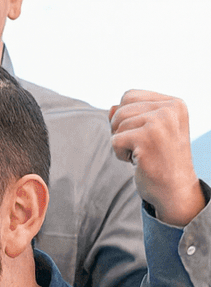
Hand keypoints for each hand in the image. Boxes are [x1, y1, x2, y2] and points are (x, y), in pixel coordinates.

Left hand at [110, 89, 206, 226]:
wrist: (175, 190)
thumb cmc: (160, 160)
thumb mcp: (149, 132)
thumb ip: (131, 116)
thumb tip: (110, 107)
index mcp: (174, 104)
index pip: (129, 95)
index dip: (125, 117)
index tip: (144, 134)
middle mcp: (170, 109)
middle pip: (120, 109)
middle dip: (120, 130)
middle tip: (140, 146)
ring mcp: (160, 123)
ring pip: (116, 124)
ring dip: (121, 143)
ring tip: (142, 153)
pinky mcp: (147, 138)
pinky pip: (114, 140)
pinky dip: (120, 154)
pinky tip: (139, 161)